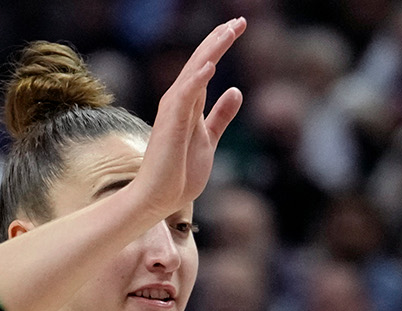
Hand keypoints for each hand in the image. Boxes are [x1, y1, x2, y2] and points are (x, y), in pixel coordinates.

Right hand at [131, 19, 245, 221]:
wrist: (160, 198)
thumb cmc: (180, 172)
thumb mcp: (209, 138)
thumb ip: (221, 115)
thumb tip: (236, 90)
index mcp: (189, 103)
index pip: (206, 66)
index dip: (221, 45)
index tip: (238, 26)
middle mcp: (179, 100)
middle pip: (201, 61)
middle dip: (220, 40)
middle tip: (241, 21)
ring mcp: (173, 110)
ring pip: (194, 72)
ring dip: (212, 51)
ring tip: (229, 31)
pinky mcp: (171, 124)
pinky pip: (185, 96)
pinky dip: (197, 80)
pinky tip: (211, 66)